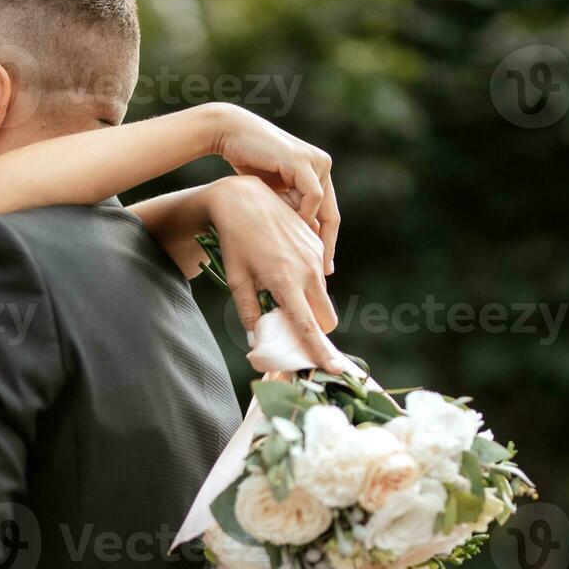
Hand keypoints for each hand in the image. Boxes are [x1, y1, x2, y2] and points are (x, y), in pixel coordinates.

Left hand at [206, 176, 346, 372]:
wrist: (244, 199)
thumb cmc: (235, 242)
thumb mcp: (237, 279)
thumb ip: (249, 312)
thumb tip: (258, 342)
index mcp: (286, 283)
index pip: (309, 327)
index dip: (320, 351)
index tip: (332, 369)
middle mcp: (308, 271)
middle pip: (327, 318)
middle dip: (315, 329)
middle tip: (290, 328)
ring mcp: (316, 255)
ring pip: (324, 297)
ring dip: (309, 305)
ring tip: (278, 292)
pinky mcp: (317, 243)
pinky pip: (319, 275)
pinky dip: (306, 283)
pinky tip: (281, 267)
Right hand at [207, 103, 338, 275]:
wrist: (229, 134)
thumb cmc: (246, 162)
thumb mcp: (271, 192)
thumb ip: (286, 209)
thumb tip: (297, 240)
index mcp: (316, 172)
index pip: (328, 214)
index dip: (327, 242)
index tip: (323, 266)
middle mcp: (321, 165)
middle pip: (331, 213)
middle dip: (327, 244)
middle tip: (323, 270)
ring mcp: (314, 161)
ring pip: (322, 206)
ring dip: (310, 230)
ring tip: (303, 254)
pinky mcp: (301, 160)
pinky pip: (312, 195)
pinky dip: (304, 213)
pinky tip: (291, 227)